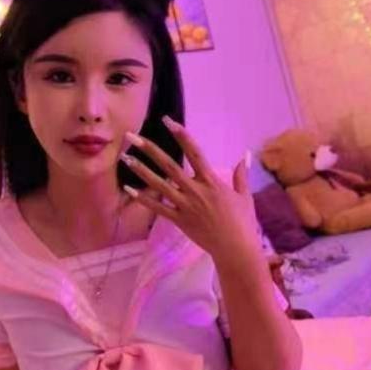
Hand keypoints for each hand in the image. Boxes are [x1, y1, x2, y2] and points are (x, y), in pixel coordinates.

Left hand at [120, 117, 260, 263]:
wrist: (235, 249)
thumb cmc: (243, 223)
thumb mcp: (245, 196)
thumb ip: (241, 175)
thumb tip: (245, 155)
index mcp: (212, 181)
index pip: (194, 152)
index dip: (180, 135)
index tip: (168, 121)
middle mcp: (196, 190)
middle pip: (169, 166)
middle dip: (149, 149)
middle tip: (132, 136)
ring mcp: (185, 206)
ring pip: (159, 185)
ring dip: (141, 170)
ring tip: (125, 157)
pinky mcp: (179, 220)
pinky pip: (157, 208)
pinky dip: (142, 199)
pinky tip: (128, 189)